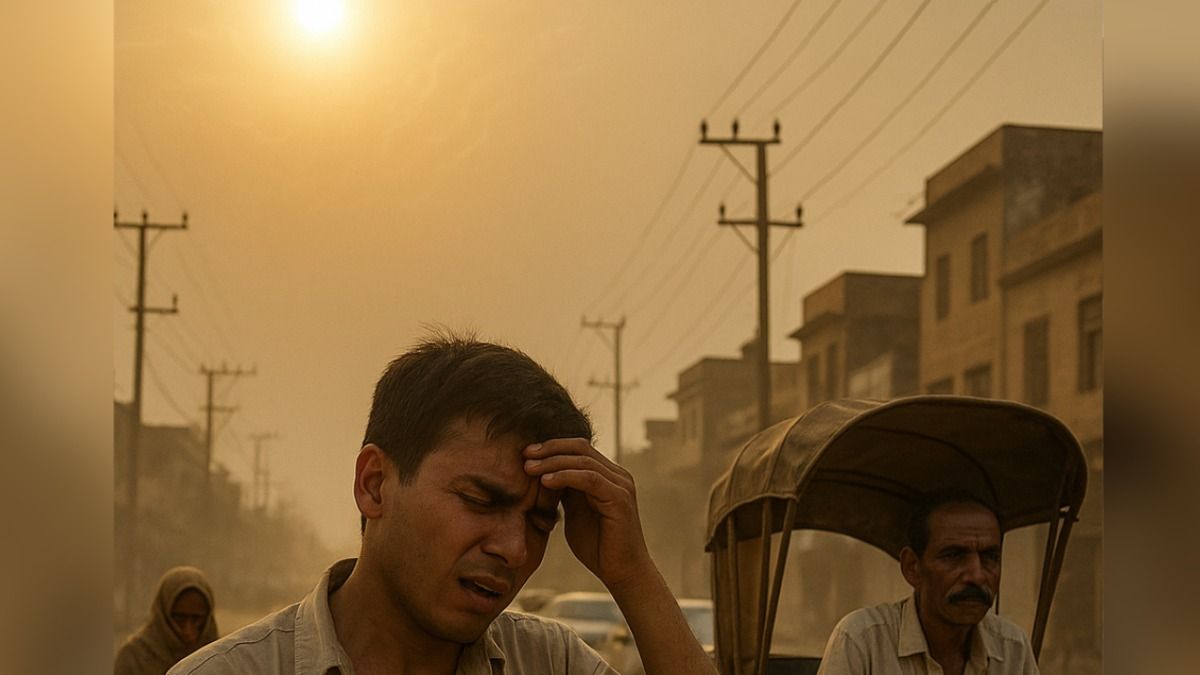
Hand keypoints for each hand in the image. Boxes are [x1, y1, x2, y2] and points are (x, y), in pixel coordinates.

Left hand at [523, 438, 651, 590]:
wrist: (622, 574)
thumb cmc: (598, 547)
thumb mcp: (575, 514)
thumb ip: (565, 493)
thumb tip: (543, 475)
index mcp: (608, 475)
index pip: (577, 449)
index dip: (551, 447)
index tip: (525, 454)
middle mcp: (617, 475)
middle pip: (580, 447)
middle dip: (549, 448)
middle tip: (524, 454)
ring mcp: (621, 484)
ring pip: (583, 460)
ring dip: (552, 462)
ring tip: (529, 468)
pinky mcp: (620, 498)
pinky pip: (589, 479)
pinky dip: (565, 476)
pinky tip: (545, 482)